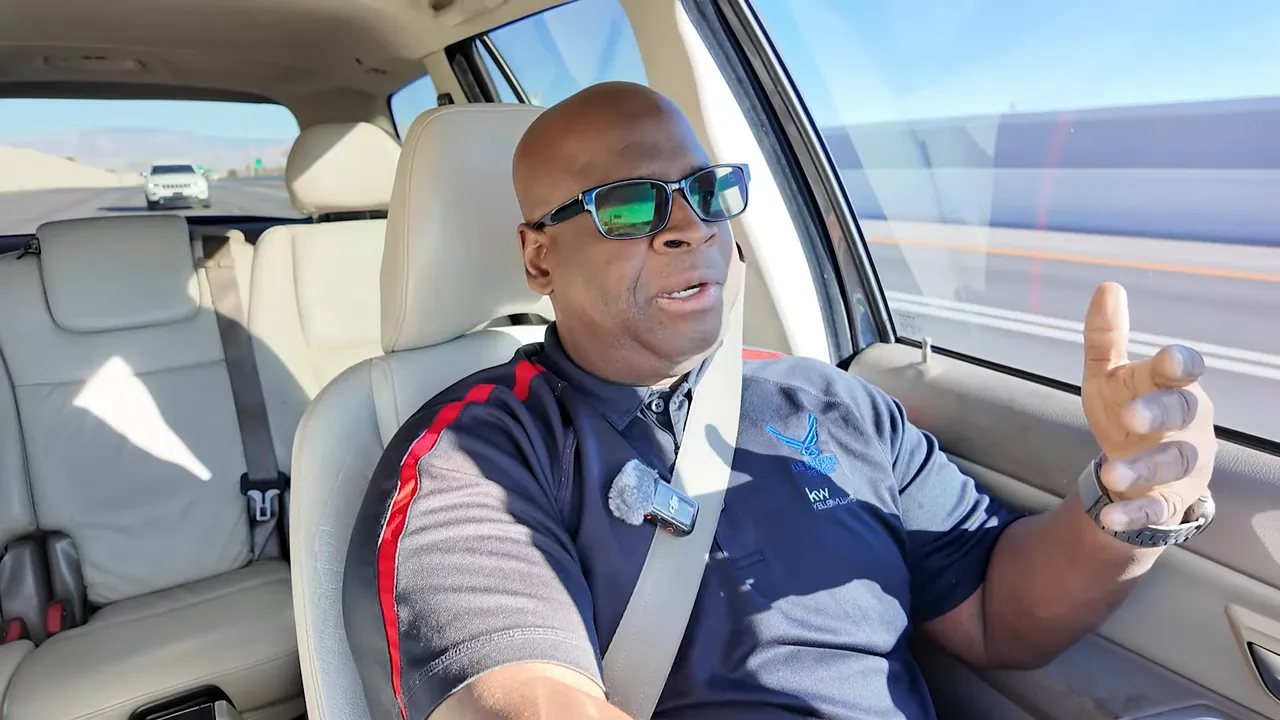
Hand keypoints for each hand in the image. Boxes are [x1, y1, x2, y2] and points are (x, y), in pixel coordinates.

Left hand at [1081, 282, 1215, 531]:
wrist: (1137, 469)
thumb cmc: (1128, 409)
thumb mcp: (1108, 375)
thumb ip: (1105, 337)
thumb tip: (1107, 287)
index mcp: (1172, 385)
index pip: (1182, 370)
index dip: (1178, 364)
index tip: (1168, 361)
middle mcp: (1188, 422)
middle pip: (1182, 413)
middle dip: (1159, 413)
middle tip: (1130, 416)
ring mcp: (1184, 461)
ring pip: (1172, 462)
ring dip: (1143, 468)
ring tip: (1110, 474)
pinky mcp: (1171, 497)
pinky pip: (1157, 507)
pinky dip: (1135, 513)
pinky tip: (1111, 518)